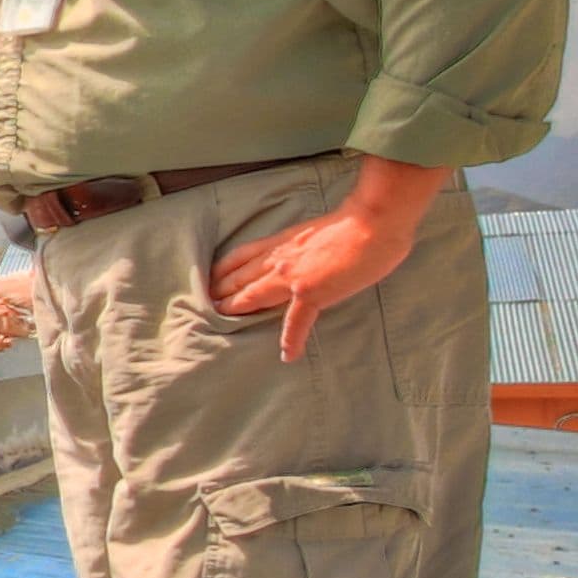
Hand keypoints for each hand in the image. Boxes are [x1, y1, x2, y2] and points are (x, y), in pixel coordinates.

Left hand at [208, 157, 448, 362]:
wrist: (373, 222)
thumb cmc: (356, 222)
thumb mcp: (315, 231)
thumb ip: (303, 245)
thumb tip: (306, 257)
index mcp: (283, 242)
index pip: (243, 255)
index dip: (224, 268)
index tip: (211, 278)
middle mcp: (280, 258)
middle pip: (241, 276)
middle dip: (220, 290)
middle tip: (205, 303)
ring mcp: (293, 276)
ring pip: (253, 294)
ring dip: (236, 308)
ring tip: (221, 320)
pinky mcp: (312, 292)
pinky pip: (296, 322)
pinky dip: (291, 339)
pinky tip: (287, 355)